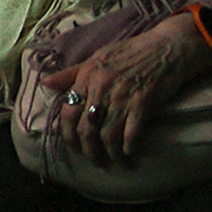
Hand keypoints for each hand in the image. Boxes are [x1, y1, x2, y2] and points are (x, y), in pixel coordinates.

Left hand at [41, 12, 211, 166]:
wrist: (166, 47)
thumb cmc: (131, 52)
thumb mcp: (96, 58)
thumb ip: (71, 74)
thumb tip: (44, 82)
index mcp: (87, 76)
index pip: (68, 112)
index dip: (68, 135)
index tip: (74, 147)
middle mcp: (101, 88)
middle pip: (86, 129)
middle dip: (88, 151)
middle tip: (94, 161)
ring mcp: (122, 96)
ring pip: (107, 135)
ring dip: (110, 155)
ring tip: (115, 163)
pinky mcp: (143, 103)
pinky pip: (131, 133)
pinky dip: (128, 148)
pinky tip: (129, 154)